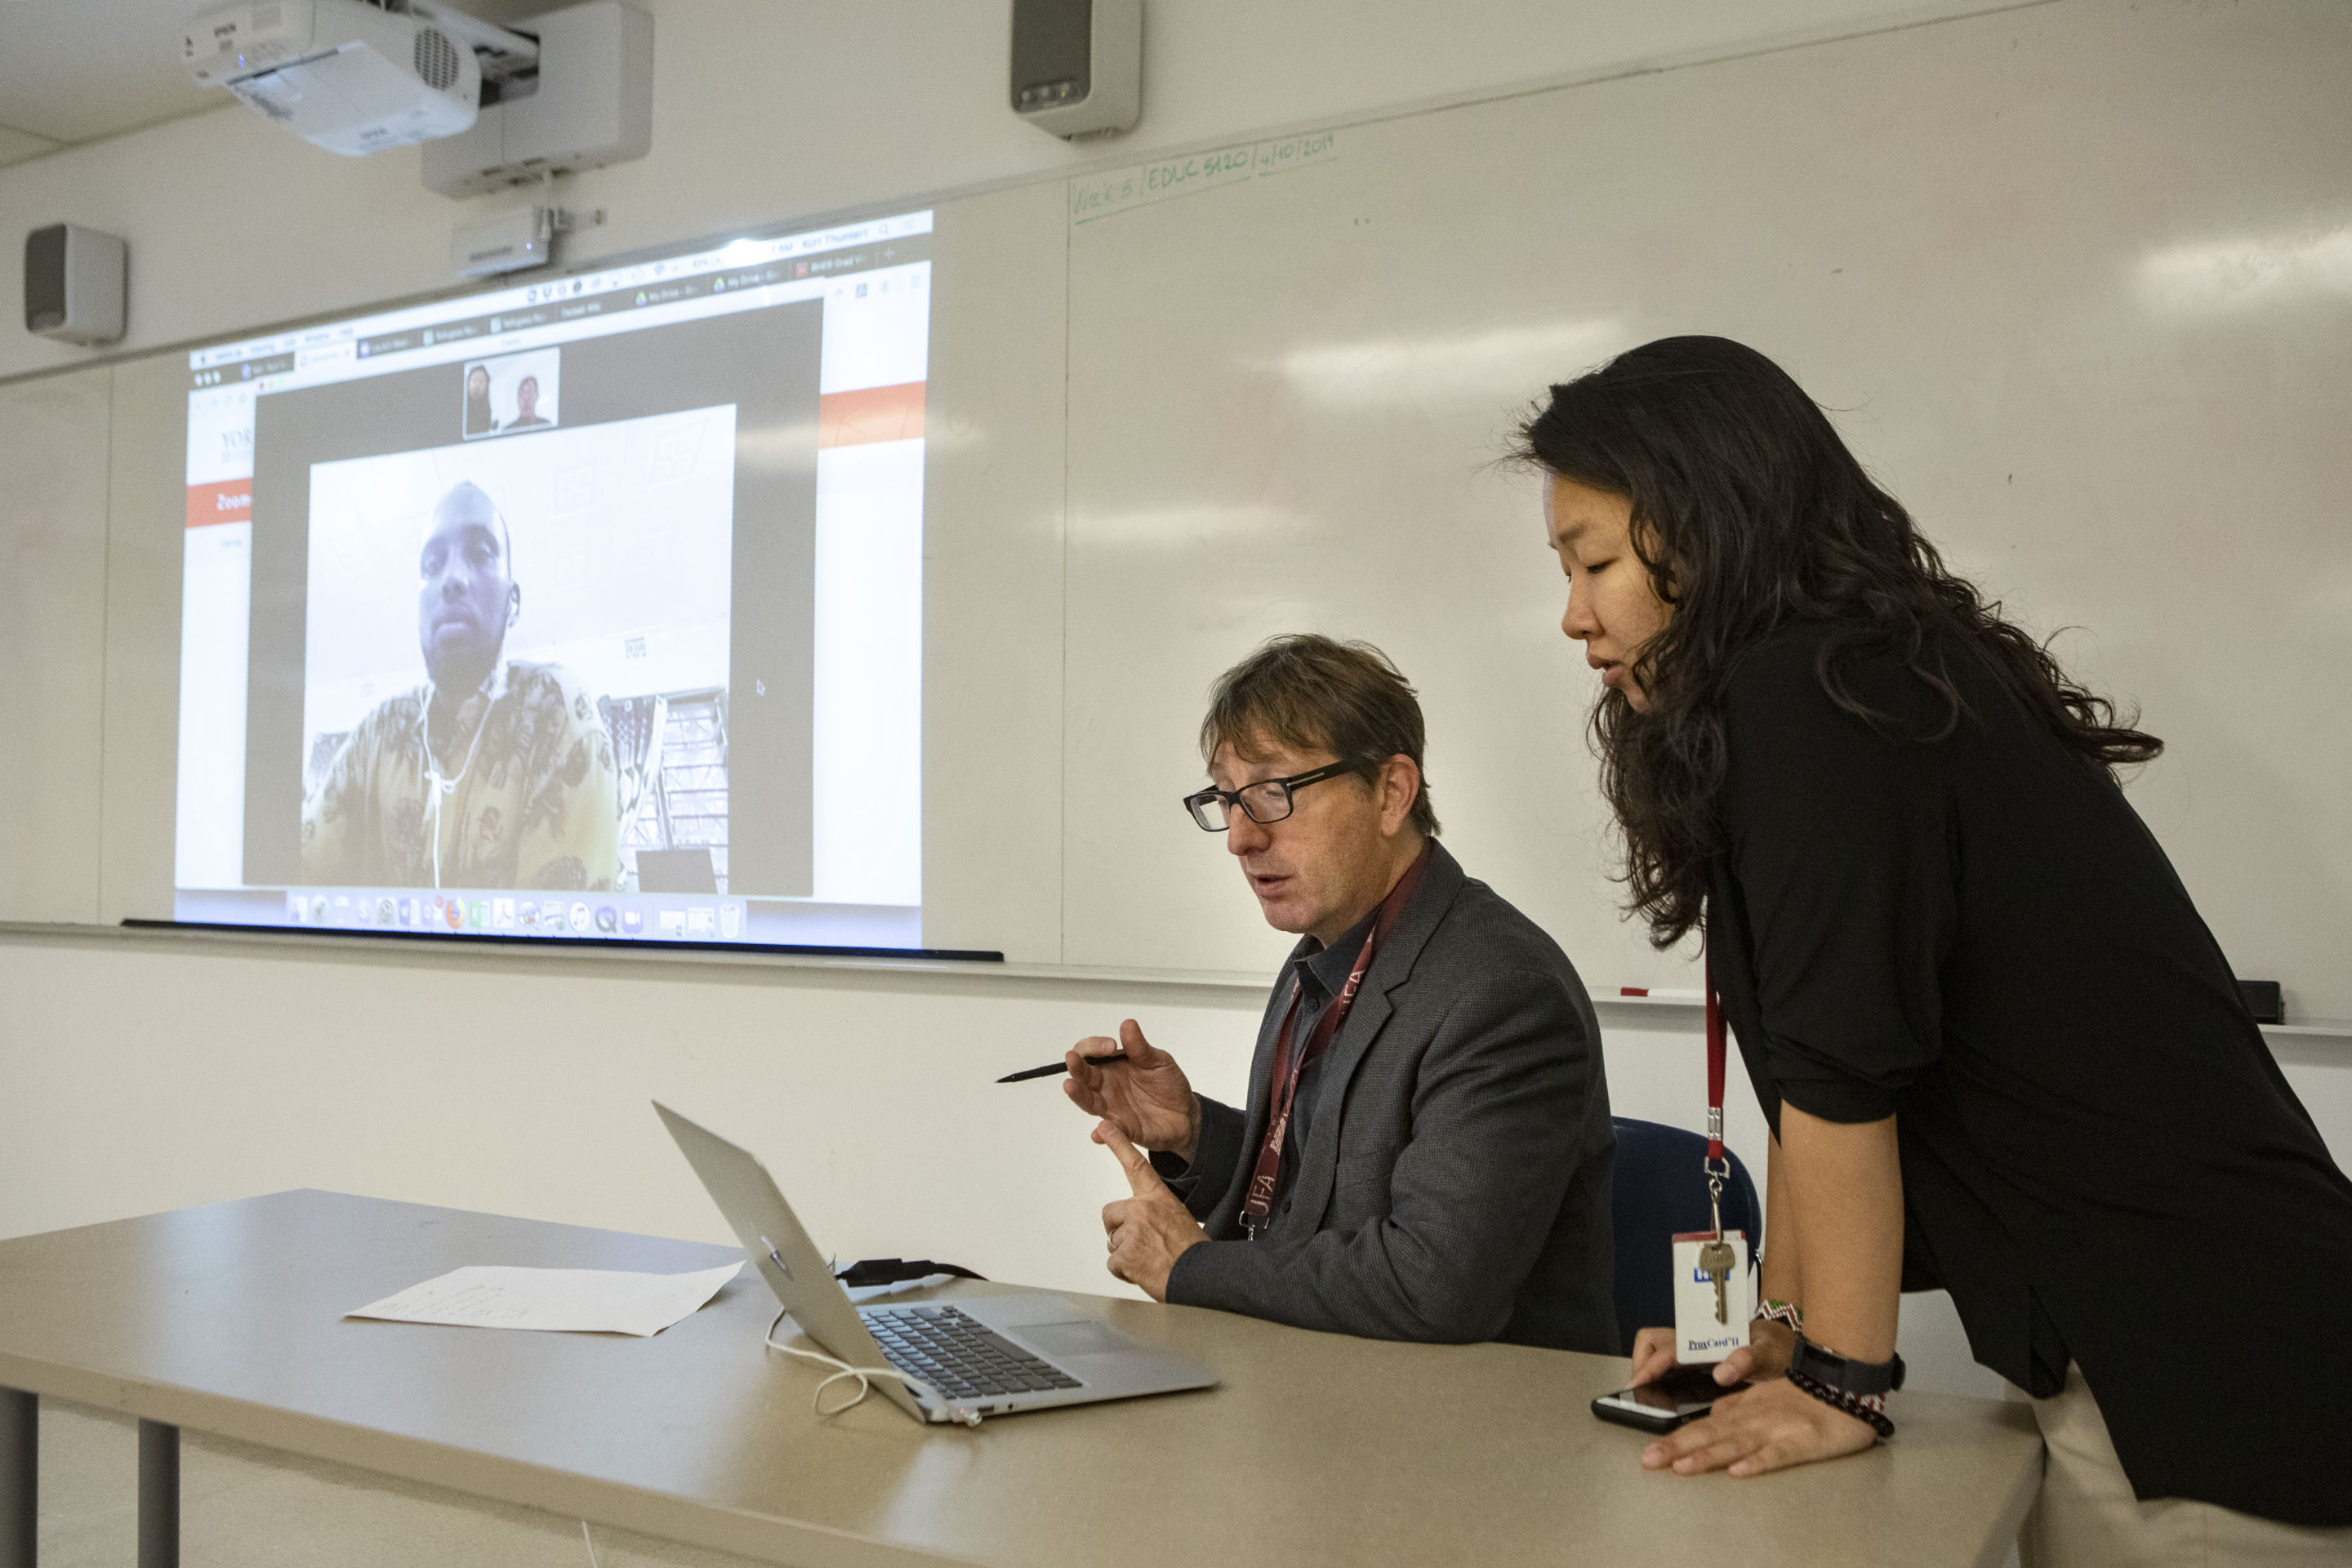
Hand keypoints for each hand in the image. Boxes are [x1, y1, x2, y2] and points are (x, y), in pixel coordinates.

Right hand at [1064, 1019, 1199, 1162]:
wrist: (1185, 1113)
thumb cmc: (1168, 1084)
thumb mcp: (1158, 1061)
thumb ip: (1140, 1047)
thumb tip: (1128, 1024)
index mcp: (1112, 1065)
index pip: (1090, 1052)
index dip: (1094, 1047)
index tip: (1111, 1046)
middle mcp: (1106, 1085)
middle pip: (1082, 1075)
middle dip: (1076, 1066)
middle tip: (1073, 1059)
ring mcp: (1111, 1106)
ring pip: (1088, 1100)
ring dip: (1078, 1094)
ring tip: (1070, 1086)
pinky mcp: (1121, 1128)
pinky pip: (1107, 1131)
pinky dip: (1100, 1133)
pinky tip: (1098, 1132)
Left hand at [1095, 1121, 1207, 1301]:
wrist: (1201, 1276)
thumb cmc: (1192, 1251)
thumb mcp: (1177, 1219)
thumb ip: (1154, 1215)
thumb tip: (1138, 1225)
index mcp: (1158, 1198)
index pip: (1135, 1166)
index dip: (1118, 1144)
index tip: (1105, 1128)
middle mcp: (1142, 1209)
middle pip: (1110, 1214)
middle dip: (1119, 1230)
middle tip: (1141, 1244)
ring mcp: (1132, 1232)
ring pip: (1113, 1241)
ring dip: (1126, 1253)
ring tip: (1149, 1259)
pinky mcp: (1125, 1255)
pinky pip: (1113, 1263)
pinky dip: (1125, 1271)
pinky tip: (1144, 1271)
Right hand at [1630, 1319, 1795, 1386]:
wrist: (1788, 1345)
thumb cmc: (1777, 1345)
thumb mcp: (1767, 1352)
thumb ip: (1746, 1360)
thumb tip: (1721, 1373)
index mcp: (1708, 1338)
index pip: (1667, 1348)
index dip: (1650, 1365)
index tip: (1639, 1383)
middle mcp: (1696, 1340)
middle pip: (1652, 1341)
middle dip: (1641, 1360)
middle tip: (1641, 1386)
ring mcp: (1695, 1348)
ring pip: (1657, 1348)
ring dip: (1649, 1364)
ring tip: (1648, 1388)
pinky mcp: (1699, 1358)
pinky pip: (1670, 1359)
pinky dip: (1659, 1370)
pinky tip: (1664, 1389)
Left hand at [1639, 1374, 1877, 1477]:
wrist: (1844, 1382)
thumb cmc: (1803, 1393)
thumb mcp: (1762, 1396)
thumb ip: (1735, 1407)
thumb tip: (1710, 1419)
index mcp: (1742, 1409)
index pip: (1702, 1426)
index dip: (1675, 1439)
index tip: (1649, 1452)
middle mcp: (1753, 1419)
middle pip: (1711, 1434)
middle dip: (1678, 1448)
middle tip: (1648, 1460)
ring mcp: (1776, 1430)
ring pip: (1736, 1444)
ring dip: (1708, 1456)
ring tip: (1681, 1467)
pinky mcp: (1802, 1442)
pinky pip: (1777, 1455)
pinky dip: (1757, 1463)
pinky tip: (1738, 1472)